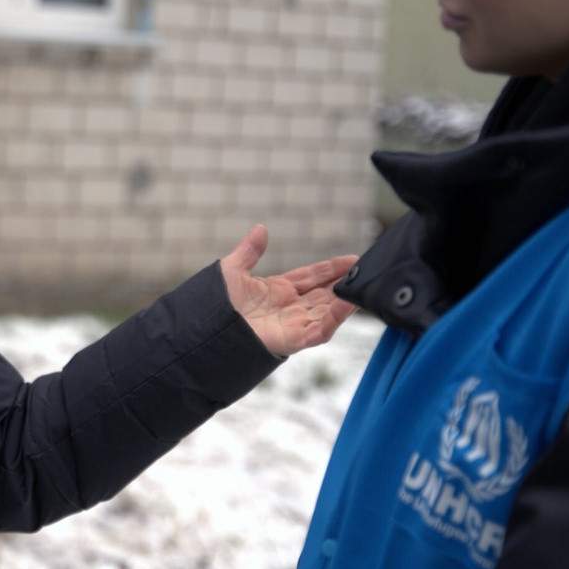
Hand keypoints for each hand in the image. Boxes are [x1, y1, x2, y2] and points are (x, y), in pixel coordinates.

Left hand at [219, 225, 356, 357]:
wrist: (204, 330)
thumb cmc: (214, 306)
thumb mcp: (232, 271)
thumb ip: (249, 251)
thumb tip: (261, 228)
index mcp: (278, 291)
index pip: (311, 277)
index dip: (331, 268)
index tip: (352, 259)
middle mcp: (289, 308)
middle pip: (324, 294)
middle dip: (343, 283)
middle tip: (365, 270)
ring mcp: (292, 324)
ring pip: (327, 312)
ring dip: (344, 300)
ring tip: (361, 285)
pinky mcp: (291, 340)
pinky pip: (319, 331)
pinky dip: (334, 319)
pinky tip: (347, 305)